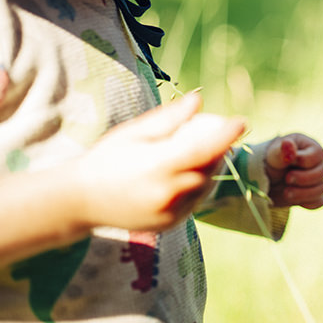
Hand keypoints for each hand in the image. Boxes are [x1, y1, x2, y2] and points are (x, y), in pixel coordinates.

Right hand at [75, 93, 244, 230]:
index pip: (202, 150)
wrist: (81, 200)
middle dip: (220, 149)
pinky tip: (192, 171)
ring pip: (205, 186)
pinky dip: (200, 184)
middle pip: (208, 168)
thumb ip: (169, 118)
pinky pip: (196, 201)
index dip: (225, 136)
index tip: (241, 121)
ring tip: (208, 148)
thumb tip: (198, 98)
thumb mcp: (134, 132)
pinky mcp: (170, 224)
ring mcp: (169, 213)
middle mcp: (167, 194)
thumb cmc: (107, 158)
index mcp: (157, 167)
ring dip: (211, 167)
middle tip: (225, 131)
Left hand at [264, 134, 322, 208]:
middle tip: (287, 179)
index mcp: (308, 146)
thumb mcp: (273, 156)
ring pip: (322, 187)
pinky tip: (293, 199)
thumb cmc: (269, 163)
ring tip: (286, 192)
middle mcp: (317, 161)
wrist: (263, 181)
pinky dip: (307, 202)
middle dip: (304, 178)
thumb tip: (288, 144)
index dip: (305, 161)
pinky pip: (320, 201)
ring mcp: (317, 179)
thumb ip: (282, 151)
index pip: (318, 153)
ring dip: (303, 192)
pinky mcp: (314, 194)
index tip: (289, 163)